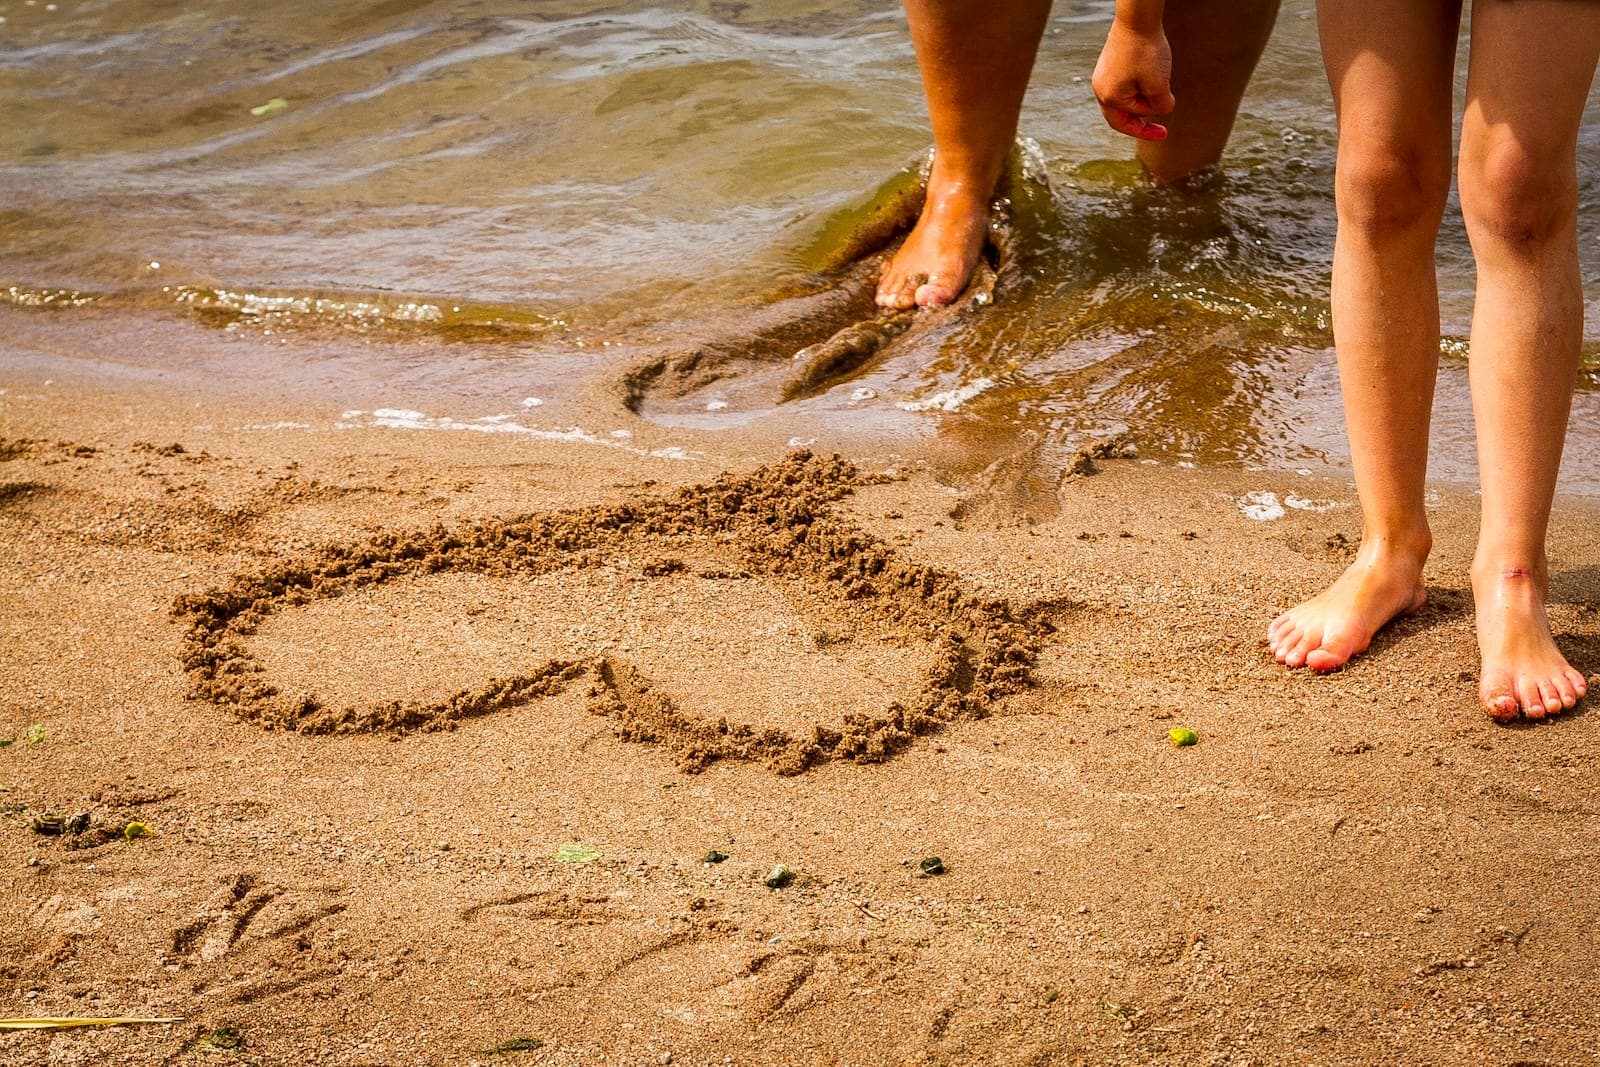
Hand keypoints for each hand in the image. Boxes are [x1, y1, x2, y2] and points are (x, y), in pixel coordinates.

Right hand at [1091, 18, 1174, 140]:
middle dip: (1142, 119)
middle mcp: (1100, 89)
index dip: (1147, 131)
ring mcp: (1102, 77)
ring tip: (1158, 89)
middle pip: (1122, 116)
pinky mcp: (1108, 66)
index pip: (1128, 124)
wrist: (1136, 19)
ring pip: (1123, 100)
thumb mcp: (1159, 84)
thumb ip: (1161, 105)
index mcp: (1110, 98)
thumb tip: (1162, 111)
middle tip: (1159, 124)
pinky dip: (1137, 89)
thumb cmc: (1146, 50)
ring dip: (1142, 101)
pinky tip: (1150, 78)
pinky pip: (1122, 86)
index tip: (1164, 133)